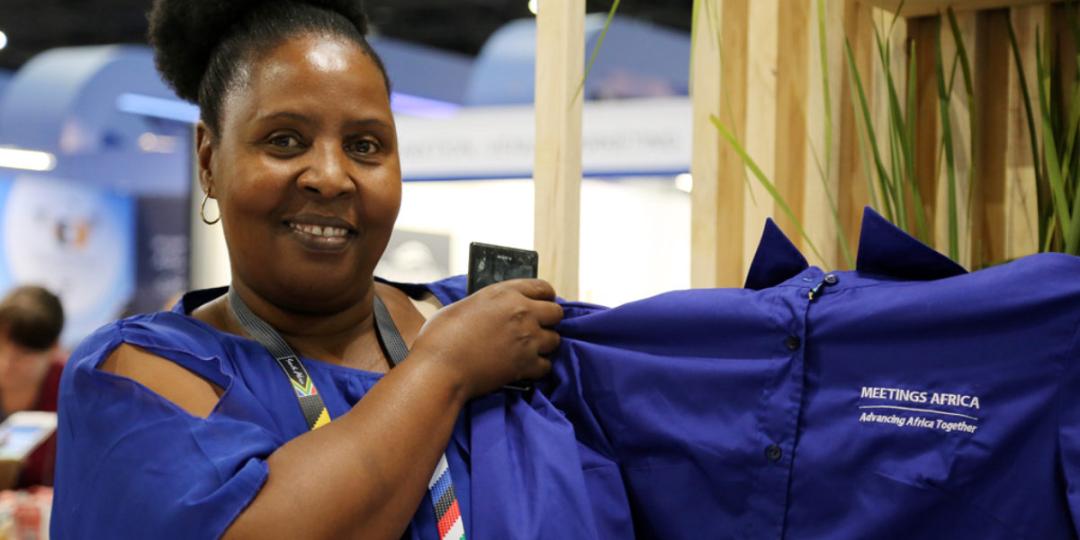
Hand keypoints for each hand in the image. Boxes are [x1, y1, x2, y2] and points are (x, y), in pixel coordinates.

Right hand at [411, 279, 562, 397]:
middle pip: (556, 313)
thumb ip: (488, 305)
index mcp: (505, 293)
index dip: (545, 296)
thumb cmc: (441, 337)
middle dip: (548, 320)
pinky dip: (537, 368)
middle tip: (537, 328)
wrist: (439, 369)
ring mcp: (527, 339)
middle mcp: (522, 312)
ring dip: (544, 345)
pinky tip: (524, 367)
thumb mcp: (464, 306)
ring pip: (555, 340)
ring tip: (529, 349)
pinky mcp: (526, 365)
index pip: (543, 287)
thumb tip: (494, 312)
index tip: (543, 303)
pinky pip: (546, 366)